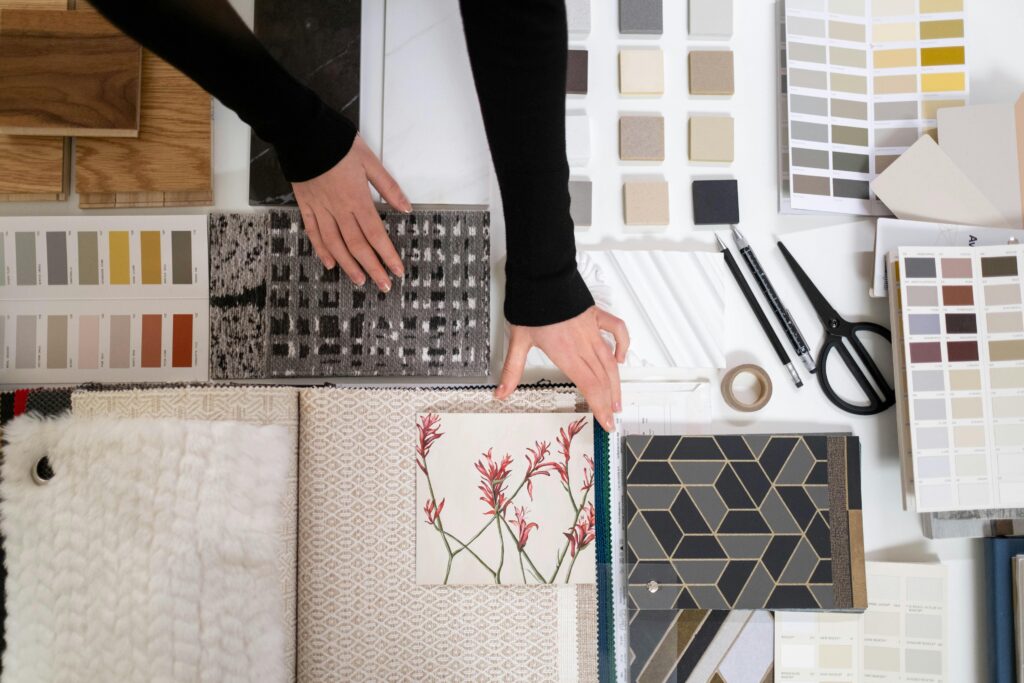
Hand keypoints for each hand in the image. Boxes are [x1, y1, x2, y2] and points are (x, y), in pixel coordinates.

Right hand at [292, 135, 411, 291]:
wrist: (303, 132)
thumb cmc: (338, 144)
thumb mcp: (370, 161)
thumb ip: (388, 187)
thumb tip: (405, 208)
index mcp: (358, 199)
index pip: (376, 234)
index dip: (387, 255)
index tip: (397, 271)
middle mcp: (339, 209)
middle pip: (358, 245)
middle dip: (372, 267)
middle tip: (383, 285)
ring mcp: (321, 209)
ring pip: (335, 244)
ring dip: (349, 265)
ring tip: (360, 280)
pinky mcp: (306, 205)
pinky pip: (314, 232)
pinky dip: (322, 249)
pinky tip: (330, 263)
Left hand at [496, 307, 628, 431]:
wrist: (542, 276)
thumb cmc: (531, 304)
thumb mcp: (518, 340)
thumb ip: (512, 370)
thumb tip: (501, 392)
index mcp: (566, 353)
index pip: (589, 387)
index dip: (600, 407)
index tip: (606, 422)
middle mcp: (583, 344)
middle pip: (603, 379)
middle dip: (609, 402)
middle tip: (613, 418)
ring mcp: (591, 330)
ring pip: (611, 361)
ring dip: (616, 383)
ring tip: (617, 400)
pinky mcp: (595, 316)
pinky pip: (617, 331)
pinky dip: (622, 345)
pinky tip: (620, 358)